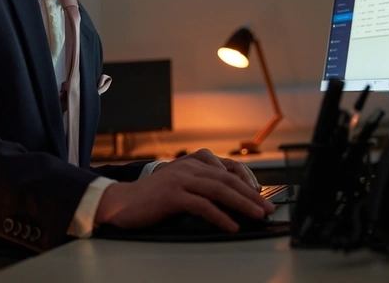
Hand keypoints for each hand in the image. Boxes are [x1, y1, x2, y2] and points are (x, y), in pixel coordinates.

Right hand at [95, 149, 274, 232]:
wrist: (121, 202)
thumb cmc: (151, 197)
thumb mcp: (179, 185)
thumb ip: (200, 186)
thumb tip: (229, 199)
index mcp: (191, 163)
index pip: (227, 168)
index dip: (247, 180)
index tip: (261, 195)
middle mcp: (188, 167)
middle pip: (227, 179)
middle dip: (251, 194)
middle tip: (267, 208)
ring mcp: (180, 179)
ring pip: (219, 189)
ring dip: (242, 203)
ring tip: (257, 215)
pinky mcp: (172, 195)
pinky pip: (202, 205)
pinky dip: (220, 216)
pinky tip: (231, 225)